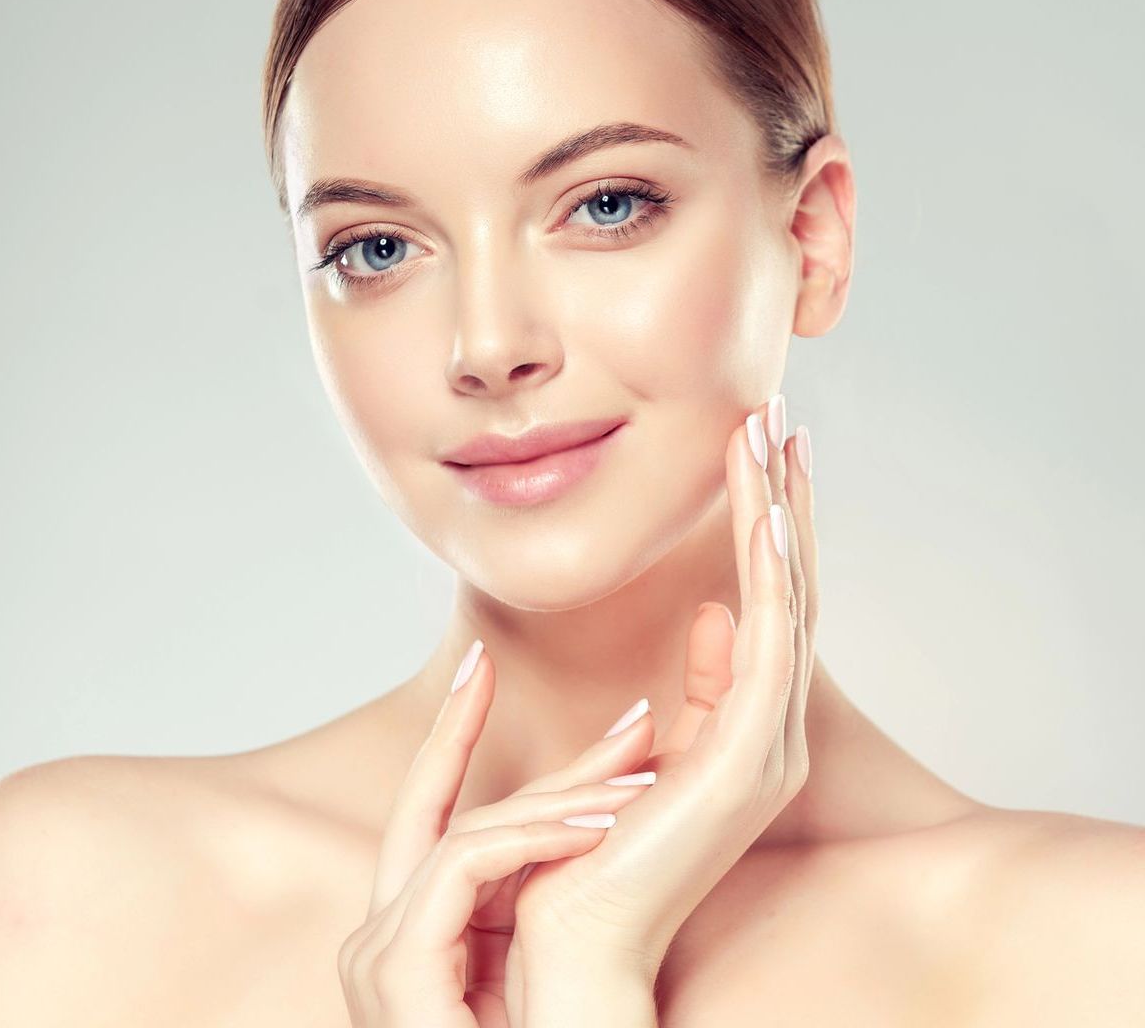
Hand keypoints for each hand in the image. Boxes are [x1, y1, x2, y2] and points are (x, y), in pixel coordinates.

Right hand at [335, 639, 660, 1026]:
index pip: (429, 810)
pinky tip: (601, 827)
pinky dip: (534, 839)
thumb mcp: (543, 953)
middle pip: (451, 810)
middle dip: (526, 752)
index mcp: (417, 929)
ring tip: (645, 777)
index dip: (450, 733)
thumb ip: (543, 883)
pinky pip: (464, 868)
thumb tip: (591, 804)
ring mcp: (378, 954)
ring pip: (468, 832)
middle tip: (628, 717)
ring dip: (560, 799)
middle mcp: (382, 933)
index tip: (477, 665)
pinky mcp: (393, 973)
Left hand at [512, 395, 817, 981]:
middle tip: (777, 419)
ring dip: (783, 515)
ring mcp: (770, 745)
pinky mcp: (748, 757)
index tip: (759, 457)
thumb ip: (696, 687)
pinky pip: (773, 643)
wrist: (574, 942)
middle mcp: (773, 732)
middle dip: (783, 501)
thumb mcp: (651, 747)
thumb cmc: (597, 844)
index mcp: (748, 729)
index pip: (767, 605)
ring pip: (787, 601)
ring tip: (773, 436)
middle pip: (788, 590)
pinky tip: (771, 512)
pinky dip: (776, 574)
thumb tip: (717, 613)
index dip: (769, 528)